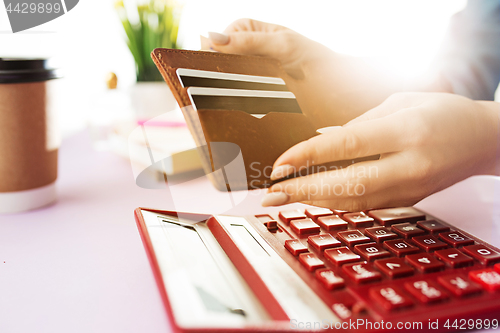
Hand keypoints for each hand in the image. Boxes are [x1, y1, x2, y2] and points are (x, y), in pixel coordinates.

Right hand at [209, 19, 402, 125]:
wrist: (345, 92)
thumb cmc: (319, 61)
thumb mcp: (285, 46)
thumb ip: (249, 41)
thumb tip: (211, 39)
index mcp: (249, 35)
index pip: (215, 42)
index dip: (207, 57)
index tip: (203, 75)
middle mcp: (247, 56)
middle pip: (217, 68)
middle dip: (212, 83)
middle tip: (210, 99)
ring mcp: (252, 81)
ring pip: (225, 90)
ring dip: (223, 102)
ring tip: (222, 115)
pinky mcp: (258, 103)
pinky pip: (240, 108)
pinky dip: (237, 115)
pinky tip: (237, 124)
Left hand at [261, 92, 499, 210]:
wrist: (483, 141)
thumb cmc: (443, 112)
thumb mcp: (399, 102)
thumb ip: (357, 123)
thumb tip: (320, 139)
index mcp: (405, 131)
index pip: (345, 146)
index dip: (307, 157)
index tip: (280, 164)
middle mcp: (407, 165)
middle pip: (345, 185)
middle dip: (302, 191)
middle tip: (271, 193)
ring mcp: (409, 188)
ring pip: (352, 201)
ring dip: (313, 201)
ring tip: (283, 198)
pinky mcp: (407, 199)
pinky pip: (364, 204)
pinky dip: (334, 203)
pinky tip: (313, 199)